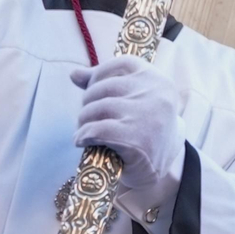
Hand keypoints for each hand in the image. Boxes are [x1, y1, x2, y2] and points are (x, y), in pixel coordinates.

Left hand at [71, 55, 185, 199]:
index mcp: (158, 81)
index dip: (99, 75)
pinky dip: (83, 135)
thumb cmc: (143, 131)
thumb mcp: (133, 102)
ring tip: (86, 131)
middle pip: (103, 87)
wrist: (159, 169)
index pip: (121, 64)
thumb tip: (75, 74)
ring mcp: (147, 117)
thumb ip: (106, 85)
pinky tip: (83, 141)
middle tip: (88, 118)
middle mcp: (156, 95)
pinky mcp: (136, 140)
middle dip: (88, 103)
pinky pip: (96, 130)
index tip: (94, 91)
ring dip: (83, 122)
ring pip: (96, 109)